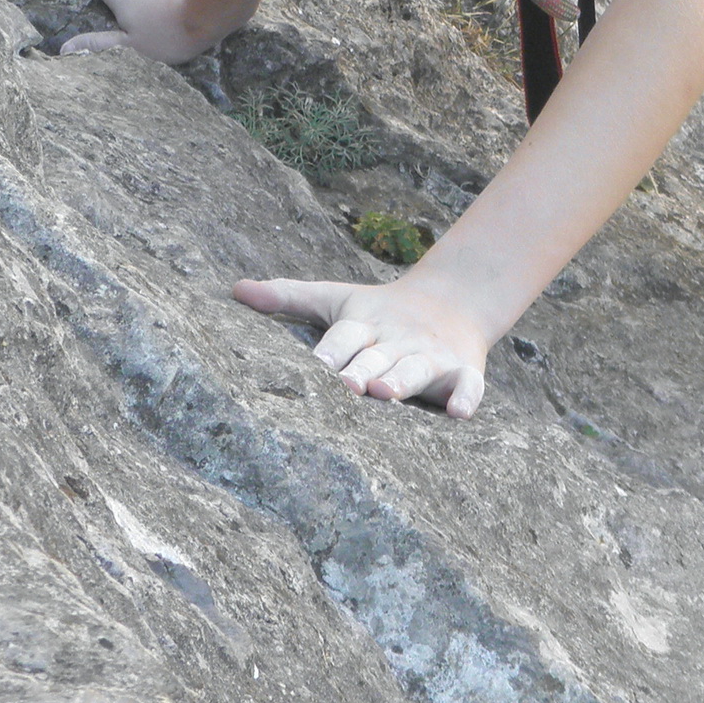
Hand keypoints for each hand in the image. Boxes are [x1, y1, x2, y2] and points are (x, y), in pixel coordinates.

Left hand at [232, 273, 490, 417]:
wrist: (453, 300)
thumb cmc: (380, 311)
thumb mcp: (336, 298)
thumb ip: (288, 297)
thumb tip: (234, 290)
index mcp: (365, 323)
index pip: (344, 336)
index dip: (331, 352)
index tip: (315, 367)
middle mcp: (397, 339)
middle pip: (378, 356)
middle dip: (363, 370)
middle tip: (347, 385)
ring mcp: (431, 355)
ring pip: (417, 368)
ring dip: (404, 379)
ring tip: (386, 391)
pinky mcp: (462, 370)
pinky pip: (469, 385)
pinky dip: (467, 397)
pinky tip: (460, 413)